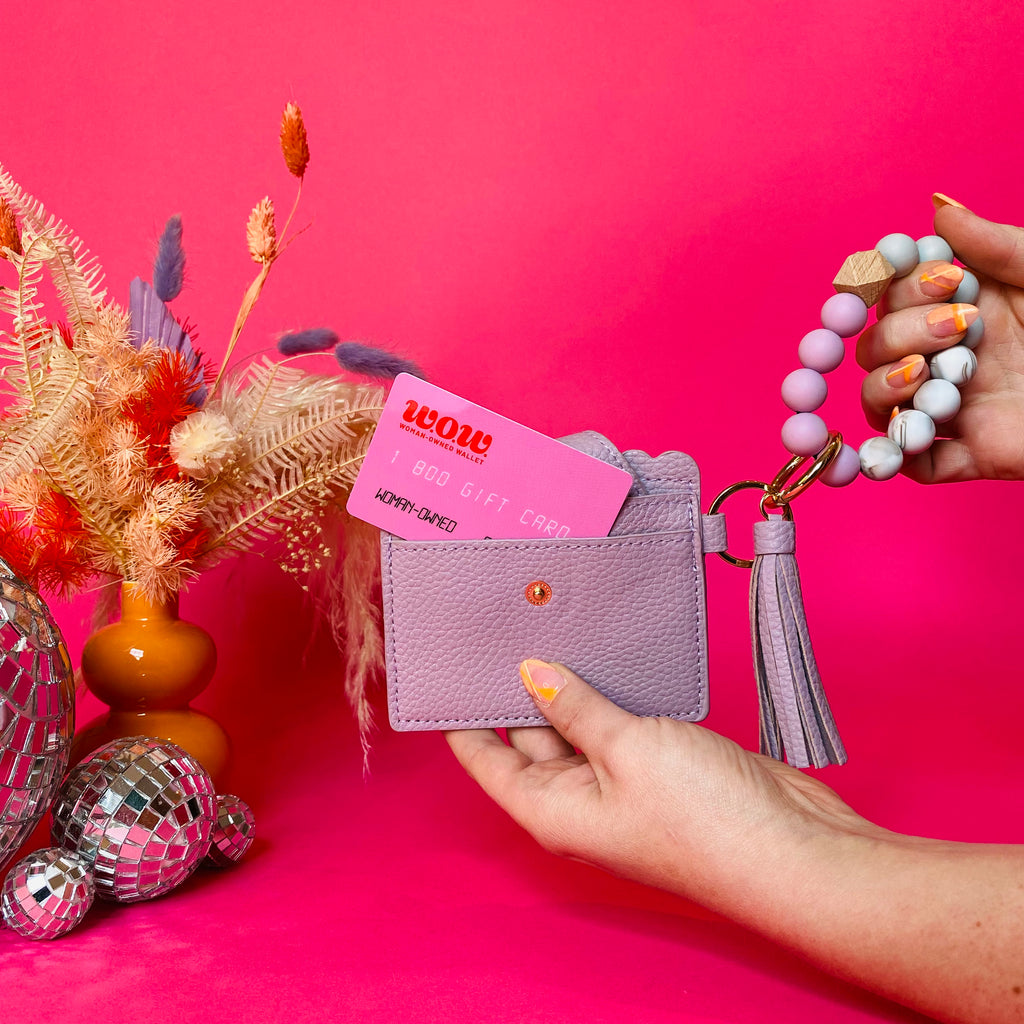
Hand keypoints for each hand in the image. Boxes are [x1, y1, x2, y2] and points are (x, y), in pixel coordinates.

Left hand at [447, 661, 1023, 1023]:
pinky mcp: (658, 760)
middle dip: (515, 684)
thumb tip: (529, 673)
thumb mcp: (625, 750)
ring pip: (576, 721)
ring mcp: (620, 779)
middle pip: (528, 734)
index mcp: (551, 807)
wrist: (791, 847)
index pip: (485, 758)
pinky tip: (600, 646)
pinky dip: (608, 687)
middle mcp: (578, 797)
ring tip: (543, 620)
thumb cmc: (702, 818)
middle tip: (500, 622)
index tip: (446, 666)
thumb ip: (575, 707)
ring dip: (566, 681)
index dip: (461, 716)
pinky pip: (617, 719)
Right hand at [858, 201, 1023, 482]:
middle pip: (877, 345)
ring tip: (927, 375)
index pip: (897, 293)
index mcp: (969, 307)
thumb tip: (937, 208)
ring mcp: (958, 407)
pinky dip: (896, 451)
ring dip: (885, 384)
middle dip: (899, 331)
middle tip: (959, 327)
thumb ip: (995, 244)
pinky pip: (908, 463)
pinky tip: (921, 428)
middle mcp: (952, 355)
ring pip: (878, 401)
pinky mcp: (970, 455)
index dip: (898, 284)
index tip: (944, 277)